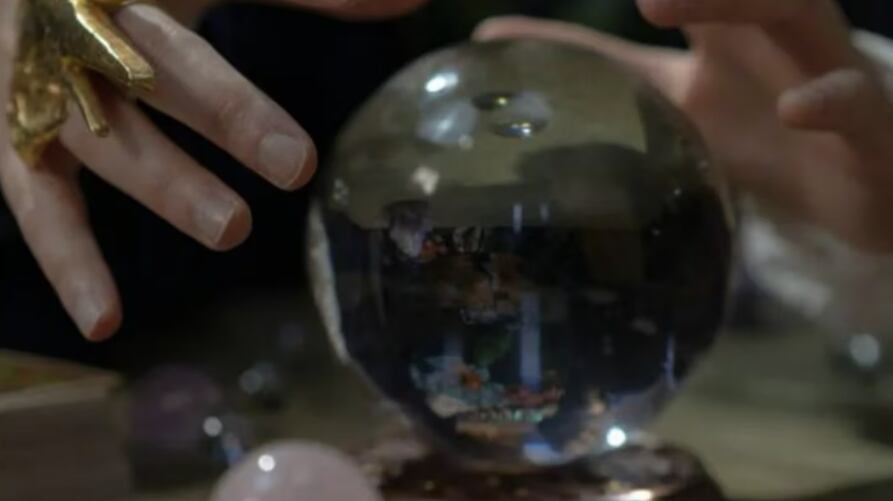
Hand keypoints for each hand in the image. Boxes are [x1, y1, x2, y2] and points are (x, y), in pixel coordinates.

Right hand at [0, 0, 425, 340]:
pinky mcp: (6, 139)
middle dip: (209, 131)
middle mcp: (69, 40)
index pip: (179, 57)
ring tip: (229, 233)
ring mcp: (28, 92)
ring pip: (86, 144)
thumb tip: (407, 5)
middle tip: (274, 187)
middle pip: (137, 87)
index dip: (233, 110)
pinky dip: (65, 260)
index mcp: (115, 0)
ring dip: (157, 189)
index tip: (298, 164)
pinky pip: (32, 201)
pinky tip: (104, 321)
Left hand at [475, 0, 892, 253]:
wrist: (858, 186)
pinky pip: (852, 105)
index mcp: (719, 30)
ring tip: (657, 4)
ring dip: (732, 1)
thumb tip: (492, 39)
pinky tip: (795, 109)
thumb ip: (599, 68)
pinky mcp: (863, 126)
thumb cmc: (762, 133)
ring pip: (792, 13)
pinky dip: (826, 102)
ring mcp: (819, 74)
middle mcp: (768, 37)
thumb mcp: (673, 98)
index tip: (545, 0)